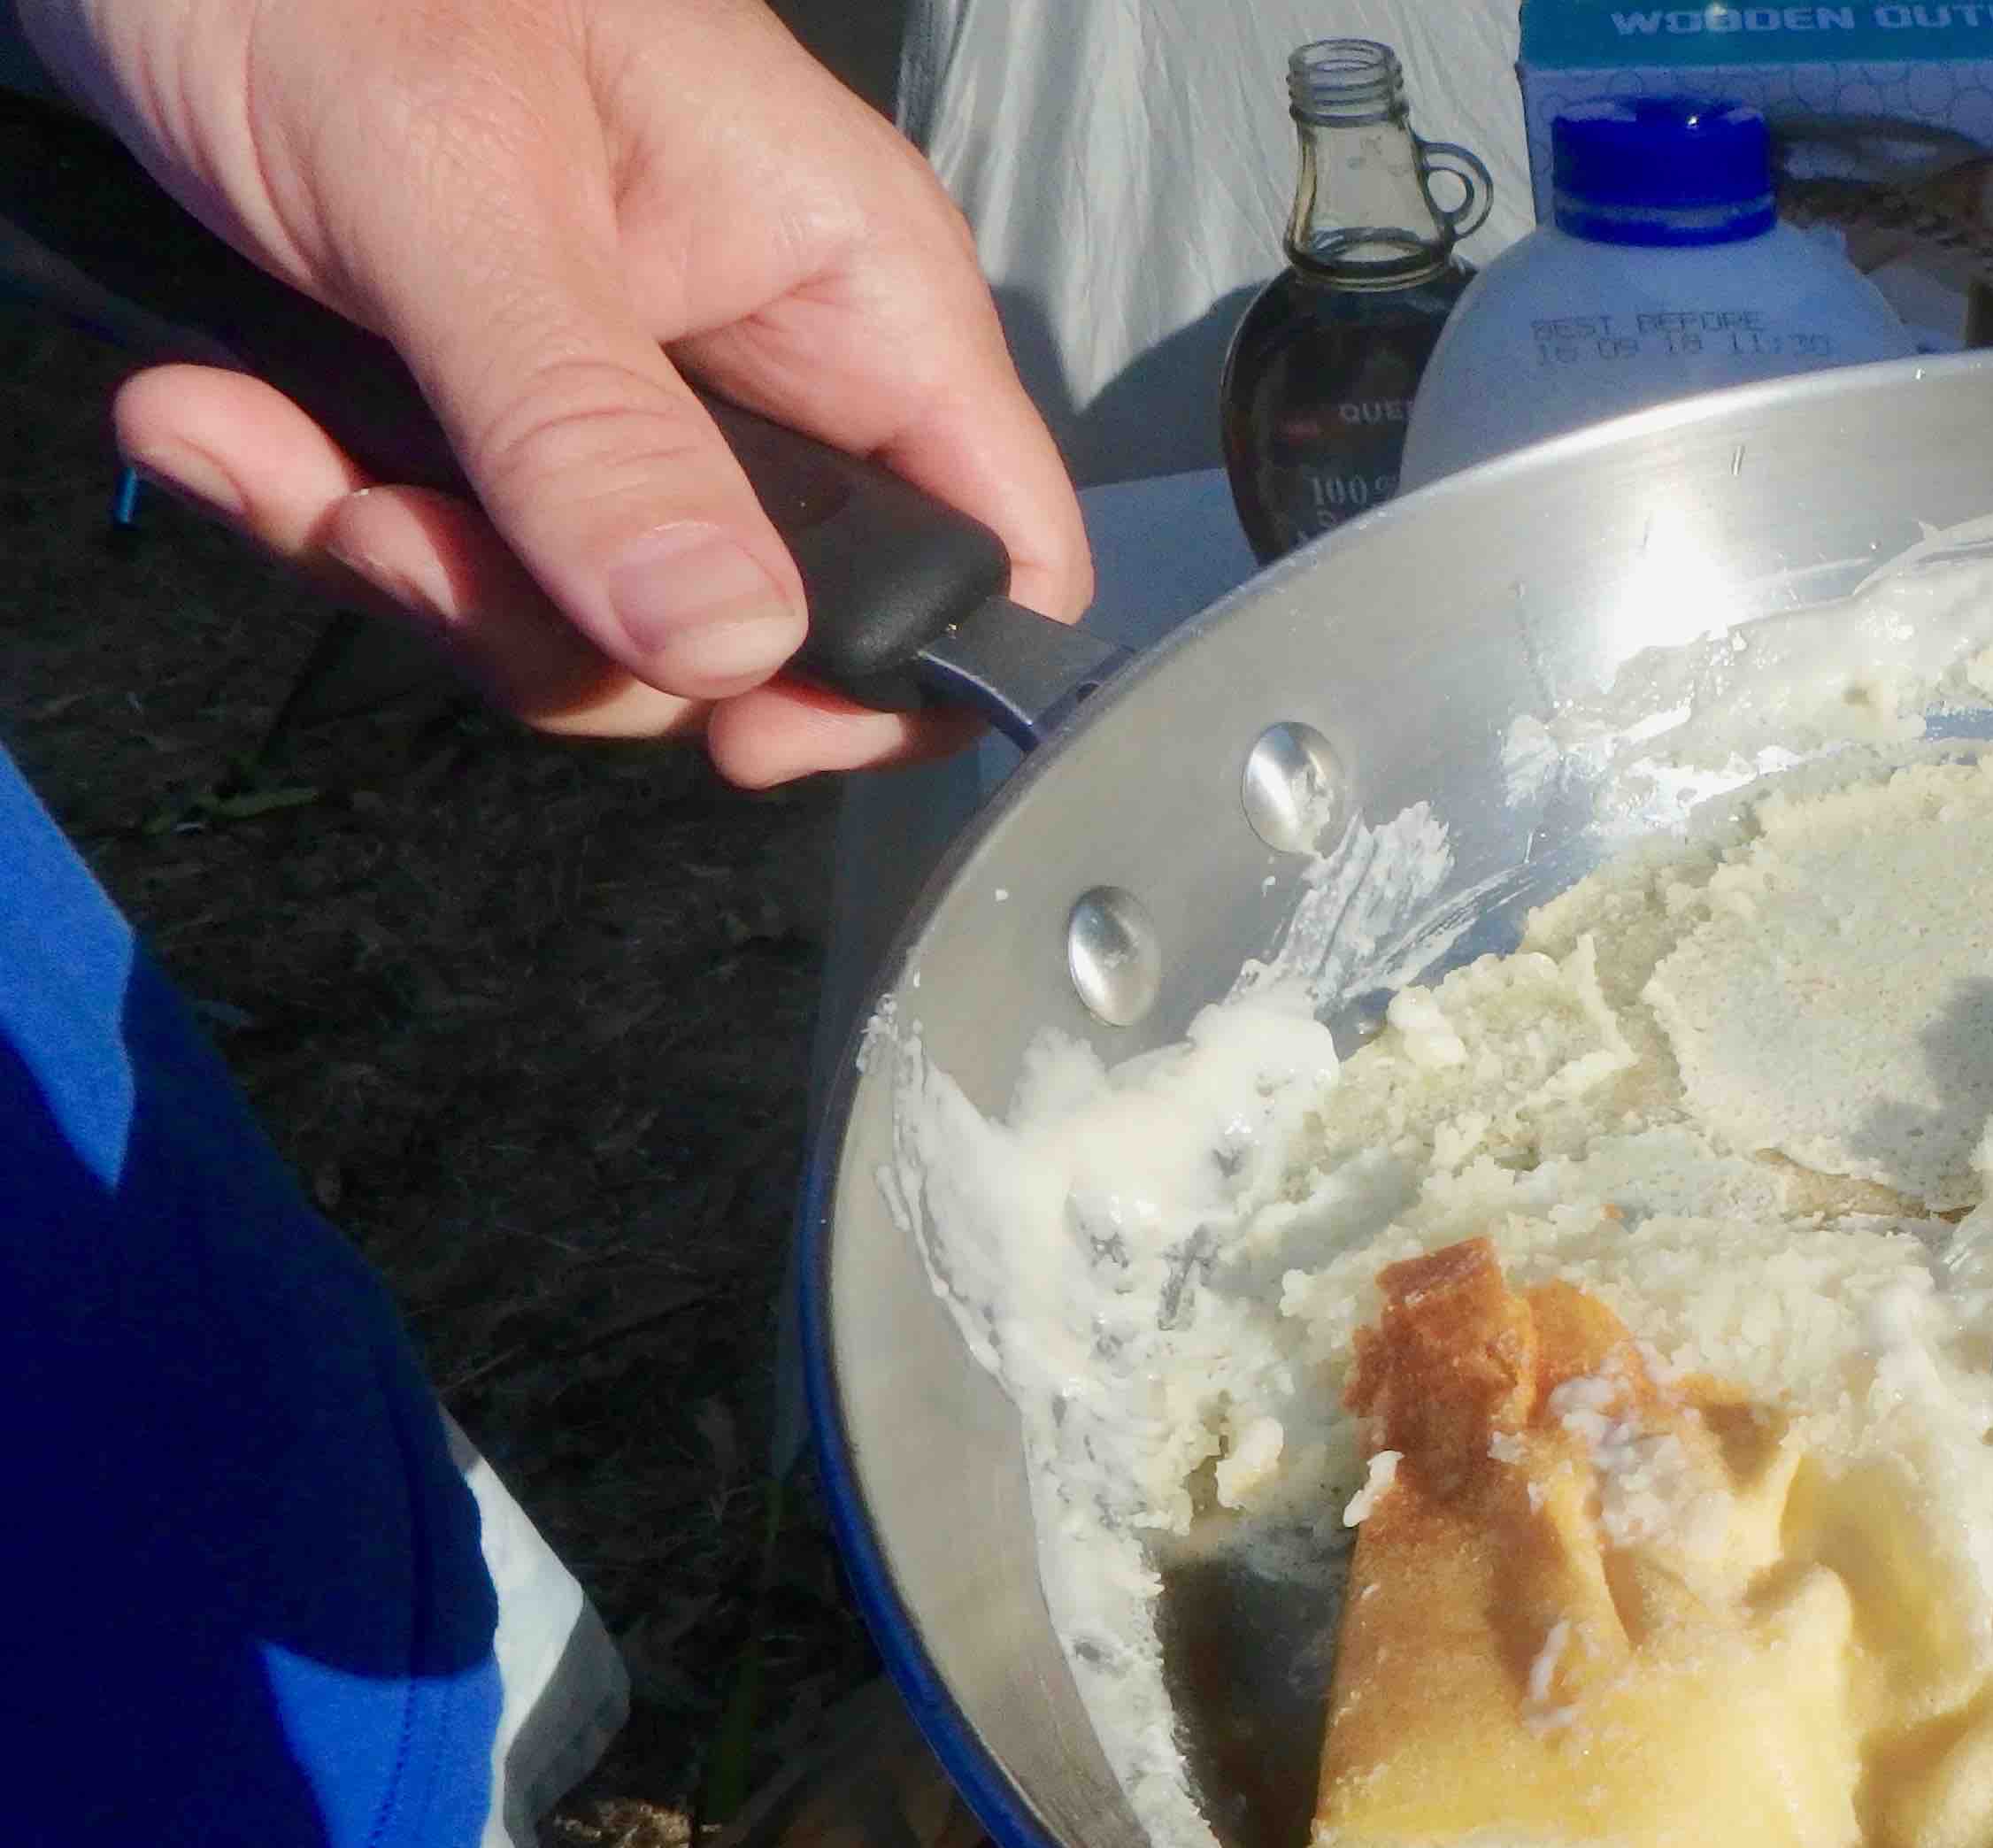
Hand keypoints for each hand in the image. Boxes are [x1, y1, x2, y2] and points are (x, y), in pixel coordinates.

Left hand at [20, 0, 1088, 783]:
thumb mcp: (454, 192)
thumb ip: (595, 434)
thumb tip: (735, 647)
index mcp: (843, 276)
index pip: (992, 549)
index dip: (894, 677)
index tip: (729, 718)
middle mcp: (759, 354)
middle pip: (752, 631)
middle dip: (554, 627)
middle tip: (392, 526)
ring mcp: (621, 390)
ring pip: (581, 617)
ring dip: (393, 565)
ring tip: (244, 428)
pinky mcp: (488, 410)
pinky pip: (446, 553)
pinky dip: (307, 508)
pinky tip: (208, 410)